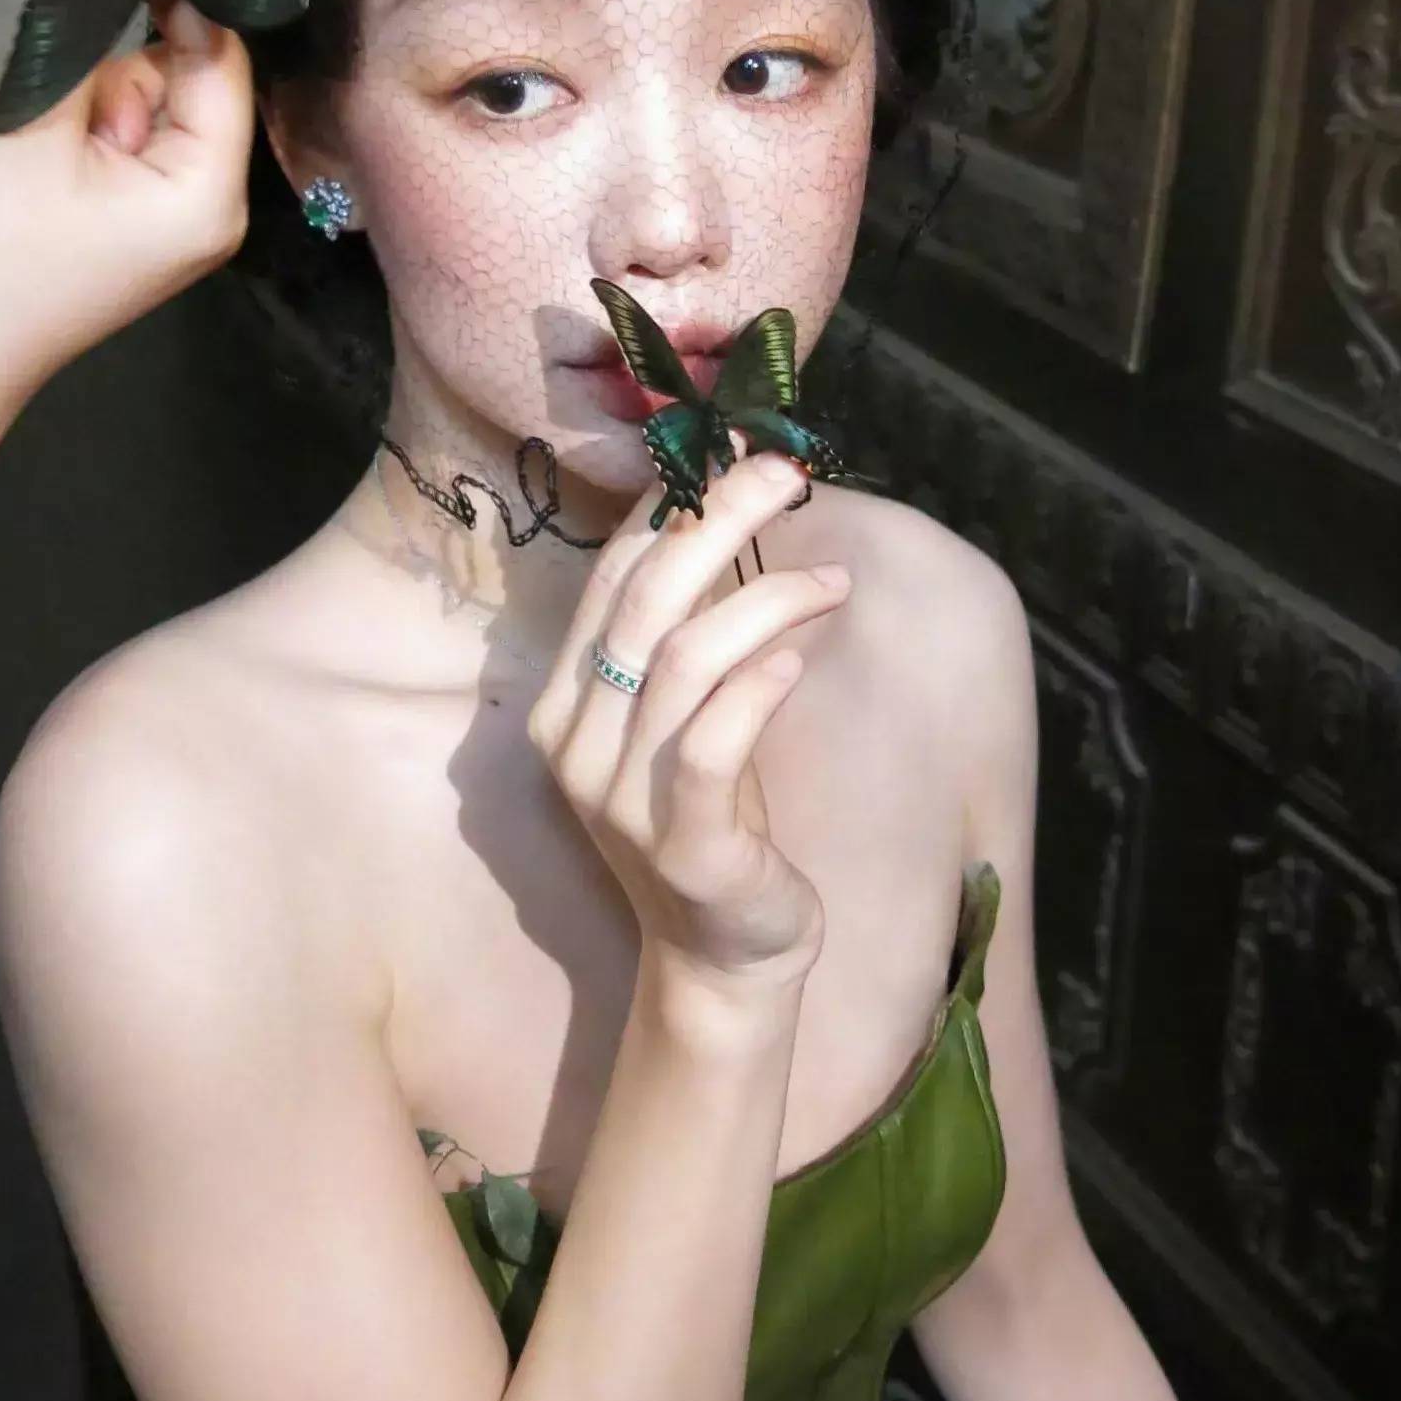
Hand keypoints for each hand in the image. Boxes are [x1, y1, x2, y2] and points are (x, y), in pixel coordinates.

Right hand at [0, 0, 254, 412]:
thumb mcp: (33, 131)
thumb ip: (87, 53)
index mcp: (209, 193)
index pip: (222, 68)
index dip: (187, 4)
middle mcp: (207, 205)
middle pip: (175, 85)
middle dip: (104, 79)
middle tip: (44, 125)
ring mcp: (167, 217)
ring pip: (129, 107)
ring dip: (68, 107)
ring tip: (11, 156)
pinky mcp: (125, 221)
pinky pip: (105, 144)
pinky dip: (58, 136)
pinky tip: (11, 166)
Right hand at [527, 443, 851, 1000]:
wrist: (724, 954)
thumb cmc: (712, 815)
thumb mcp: (682, 715)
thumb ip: (686, 632)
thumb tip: (728, 506)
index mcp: (566, 701)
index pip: (611, 574)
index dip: (672, 501)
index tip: (735, 446)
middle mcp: (576, 745)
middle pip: (643, 599)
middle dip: (718, 518)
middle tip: (787, 472)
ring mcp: (621, 799)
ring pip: (681, 659)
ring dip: (767, 600)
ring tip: (834, 582)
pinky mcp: (681, 845)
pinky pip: (712, 743)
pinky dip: (758, 686)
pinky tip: (800, 656)